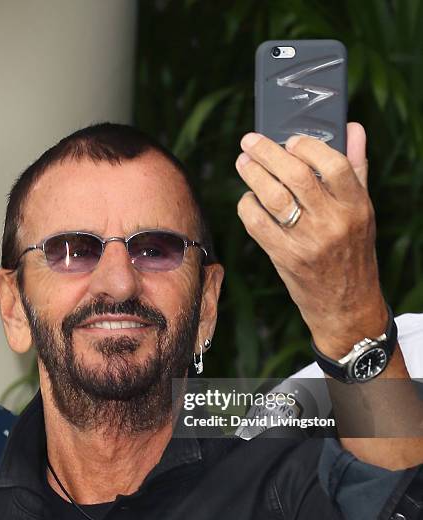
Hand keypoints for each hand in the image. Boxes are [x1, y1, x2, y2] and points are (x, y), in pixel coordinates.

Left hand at [235, 123, 387, 358]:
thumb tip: (353, 127)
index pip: (334, 164)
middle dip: (267, 153)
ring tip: (243, 163)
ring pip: (273, 197)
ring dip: (252, 175)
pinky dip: (248, 206)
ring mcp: (308, 242)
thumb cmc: (352, 252)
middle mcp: (334, 223)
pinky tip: (248, 199)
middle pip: (296, 175)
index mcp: (357, 206)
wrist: (346, 305)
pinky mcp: (286, 258)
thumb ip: (356, 168)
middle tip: (250, 142)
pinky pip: (257, 224)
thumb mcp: (362, 212)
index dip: (308, 146)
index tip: (290, 140)